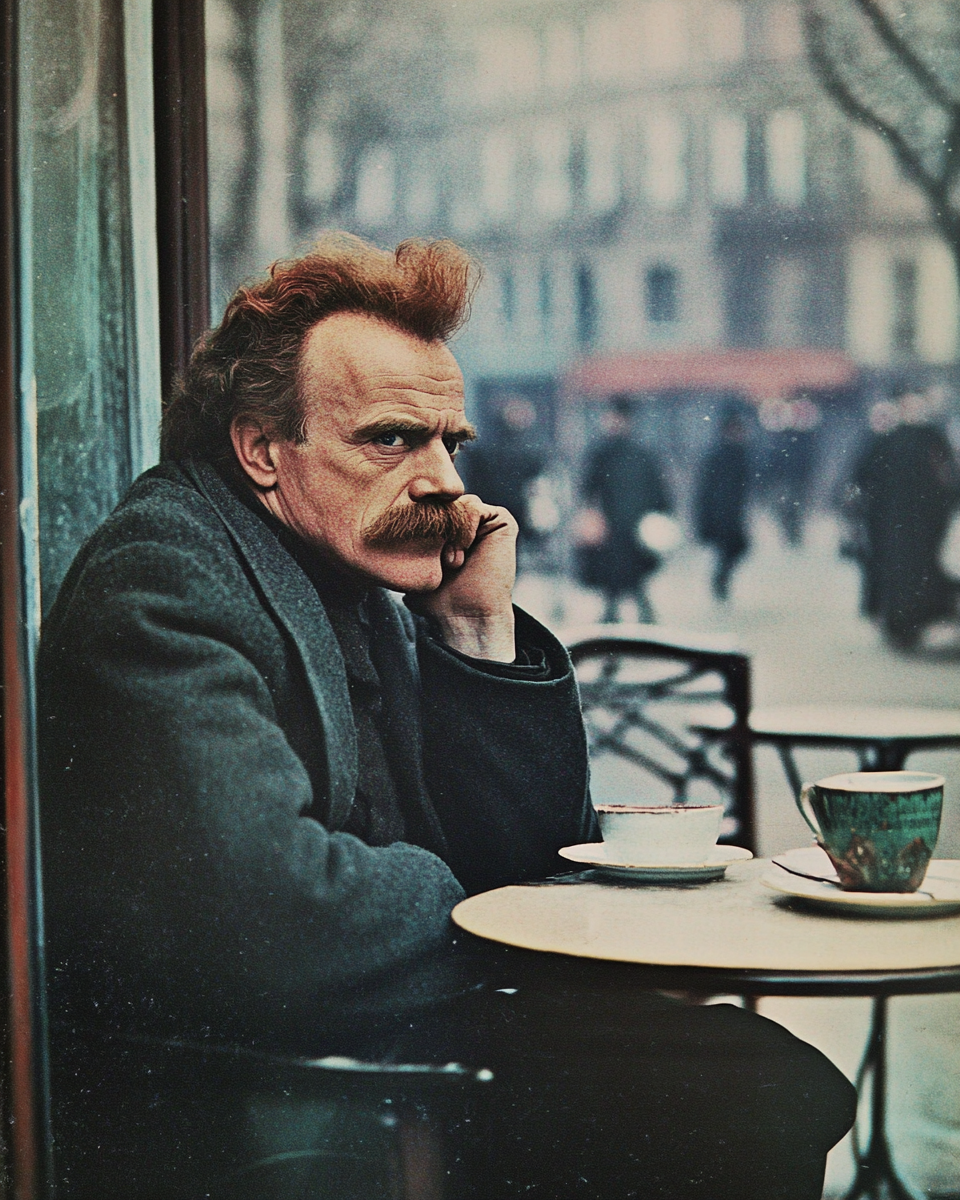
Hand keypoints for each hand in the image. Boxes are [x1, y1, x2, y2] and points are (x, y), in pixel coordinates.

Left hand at [406, 494, 516, 661]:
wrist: (467, 615)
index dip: (416, 517)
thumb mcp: (412, 566)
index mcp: (449, 529)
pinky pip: (474, 506)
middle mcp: (468, 522)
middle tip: (437, 556)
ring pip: (457, 501)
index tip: (407, 532)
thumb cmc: (438, 599)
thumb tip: (373, 530)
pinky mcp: (502, 521)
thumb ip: (401, 545)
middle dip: (434, 524)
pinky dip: (465, 527)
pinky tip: (464, 549)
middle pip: (442, 500)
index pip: (428, 505)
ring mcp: (486, 520)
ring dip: (450, 530)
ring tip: (451, 560)